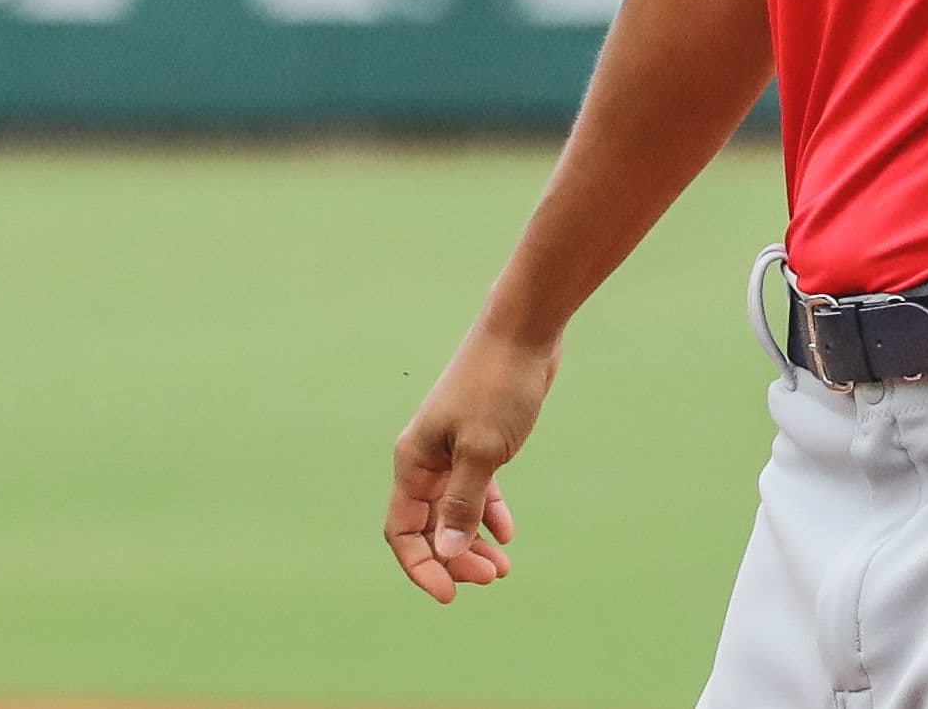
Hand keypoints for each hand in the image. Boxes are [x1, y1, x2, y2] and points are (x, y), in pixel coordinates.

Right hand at [385, 326, 554, 602]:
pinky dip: (488, 513)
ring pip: (453, 510)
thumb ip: (462, 504)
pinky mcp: (478, 440)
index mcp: (413, 462)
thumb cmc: (498, 386)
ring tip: (502, 569)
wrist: (524, 332)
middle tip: (492, 578)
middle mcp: (425, 459)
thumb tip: (445, 553)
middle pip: (428, 526)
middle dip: (454, 558)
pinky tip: (506, 534)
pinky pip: (475, 489)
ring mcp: (451, 450)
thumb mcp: (482, 451)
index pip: (403, 530)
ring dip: (472, 541)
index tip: (450, 595)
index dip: (421, 566)